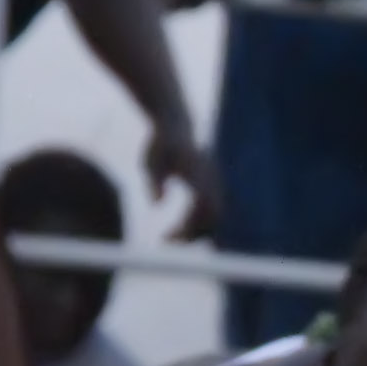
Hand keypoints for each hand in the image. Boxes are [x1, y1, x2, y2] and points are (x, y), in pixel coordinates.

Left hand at [144, 123, 222, 242]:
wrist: (176, 125)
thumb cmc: (159, 144)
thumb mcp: (150, 162)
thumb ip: (154, 183)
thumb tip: (156, 205)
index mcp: (198, 174)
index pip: (200, 209)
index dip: (187, 228)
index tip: (165, 238)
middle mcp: (211, 179)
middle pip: (213, 216)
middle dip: (194, 234)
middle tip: (168, 240)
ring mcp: (216, 182)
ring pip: (215, 215)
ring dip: (197, 231)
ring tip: (171, 236)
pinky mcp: (214, 186)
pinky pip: (213, 210)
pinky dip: (200, 223)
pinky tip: (181, 228)